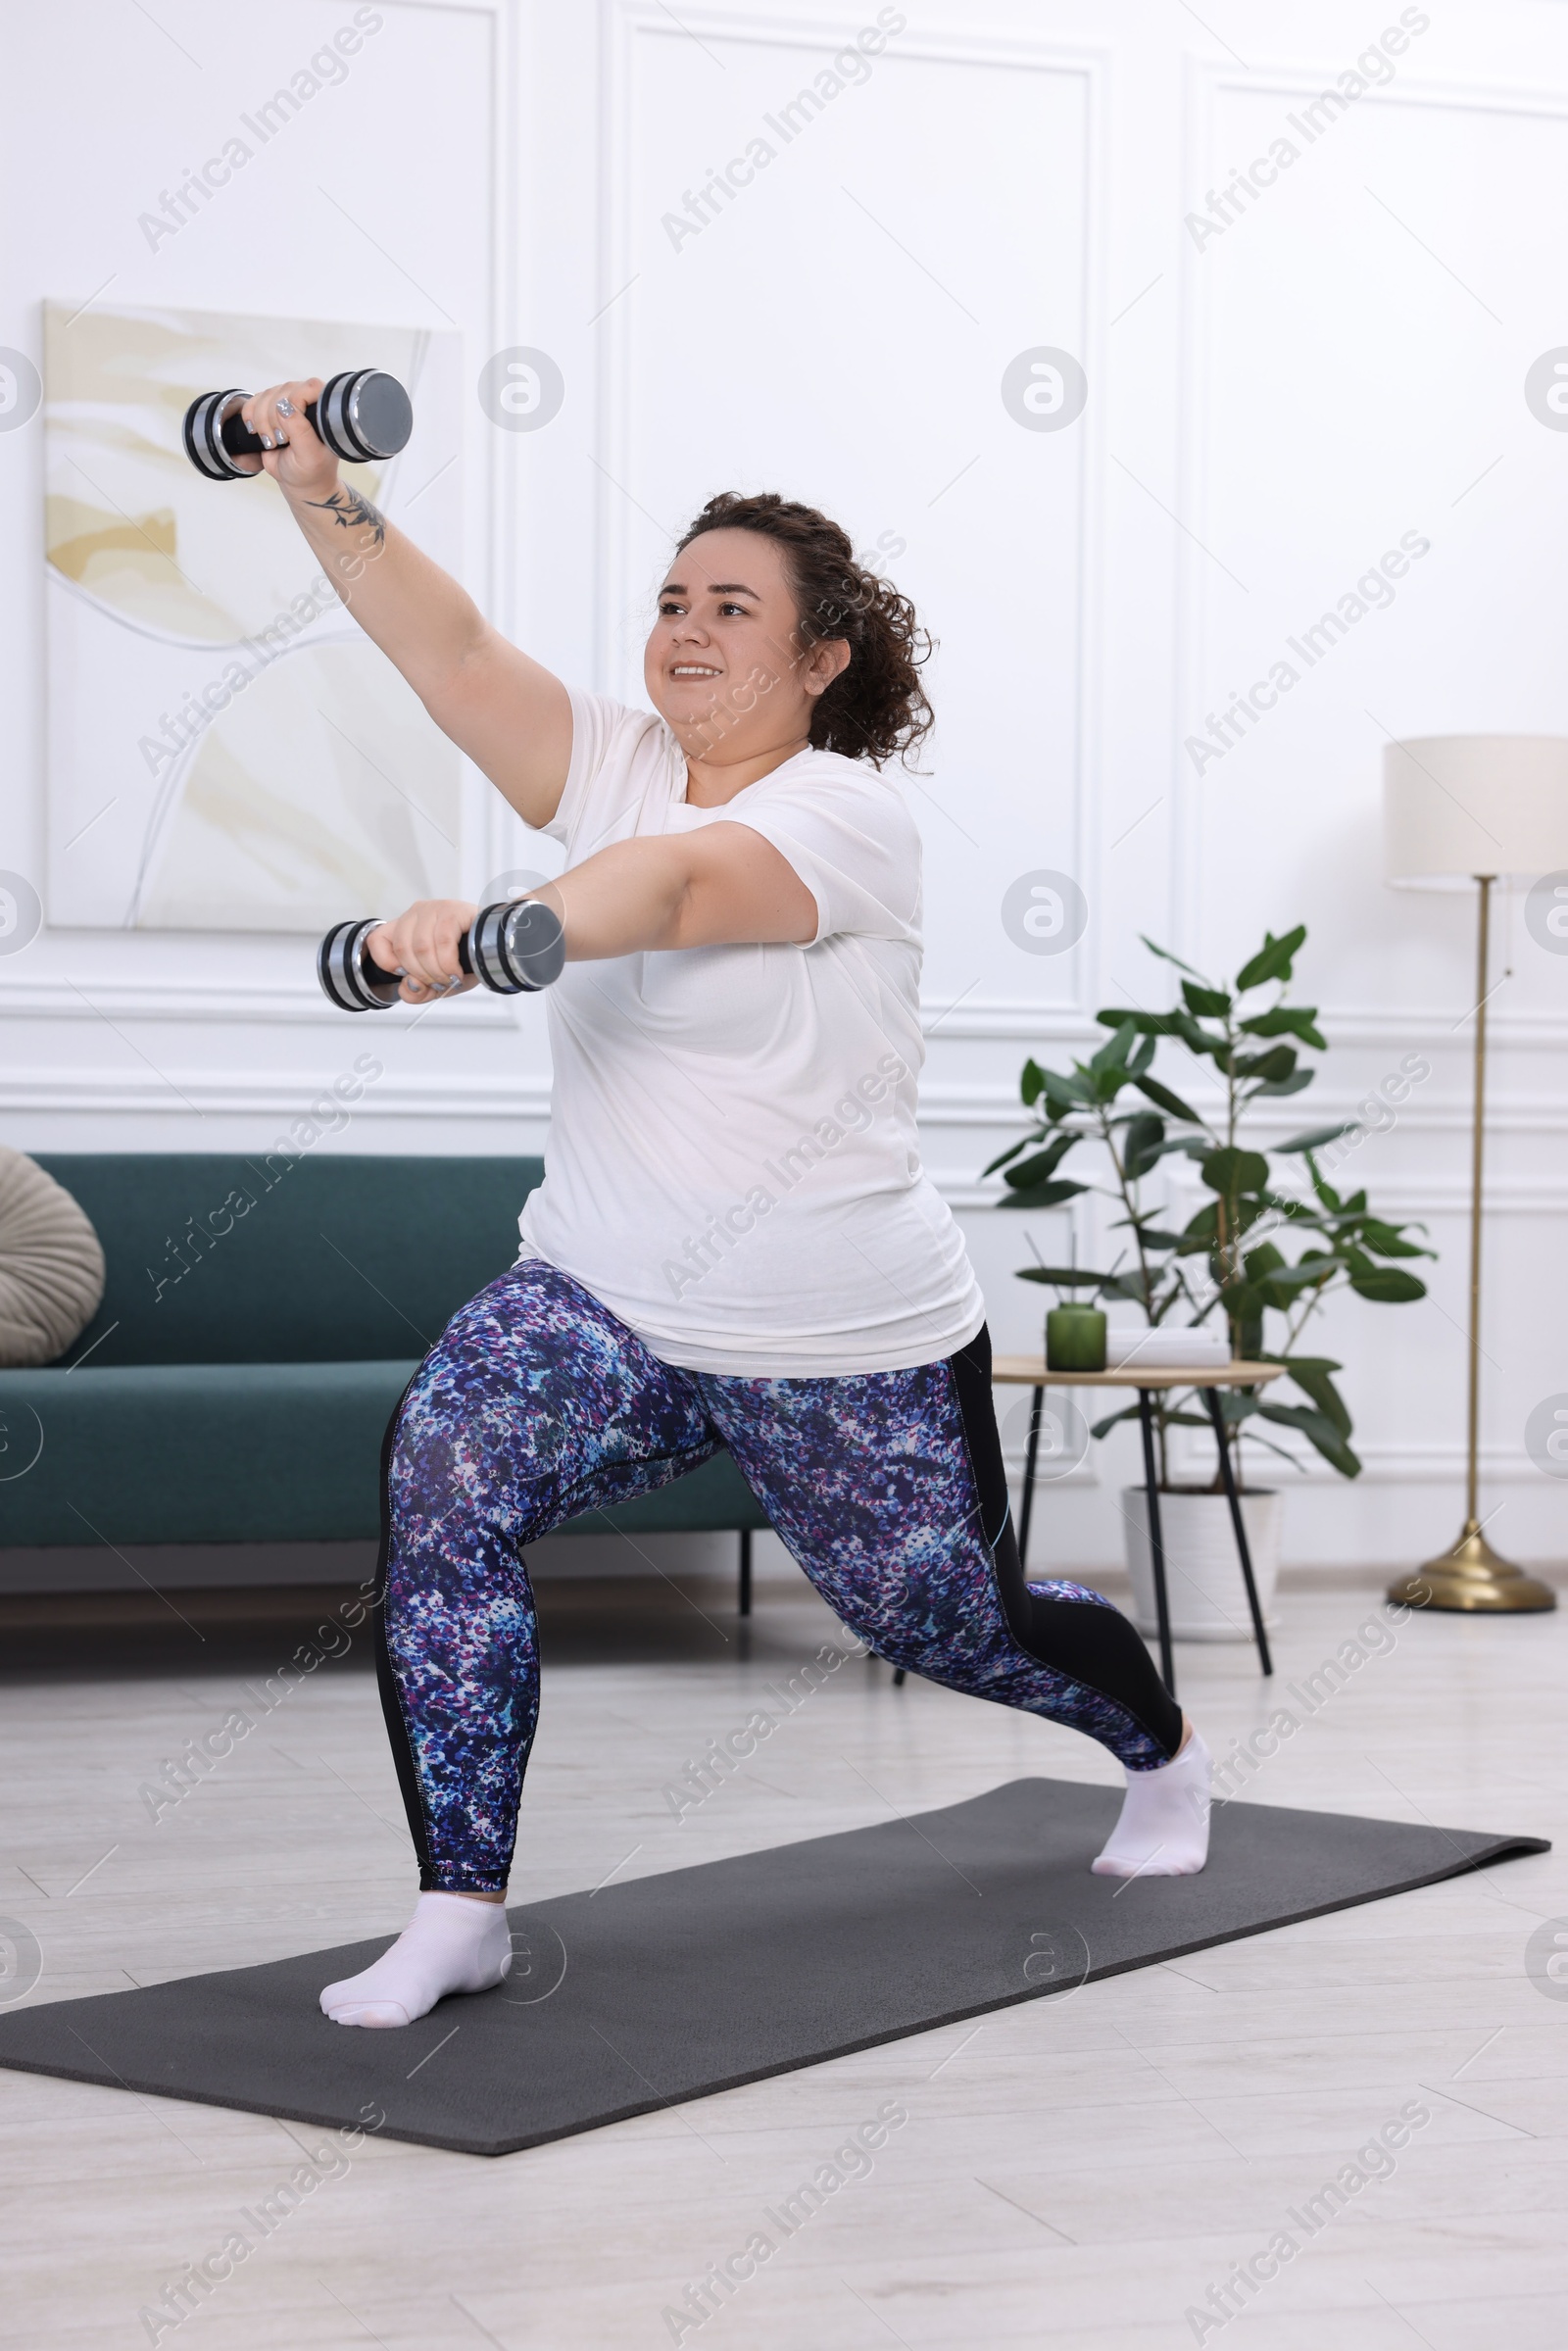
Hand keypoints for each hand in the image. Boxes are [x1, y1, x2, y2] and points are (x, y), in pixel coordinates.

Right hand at [237, 378, 337, 497]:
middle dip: (275, 418)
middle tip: (282, 440)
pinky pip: (252, 402)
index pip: (310, 387)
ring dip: (262, 422)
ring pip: (265, 396)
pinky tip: (258, 433)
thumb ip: (301, 431)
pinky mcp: (268, 408)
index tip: (290, 429)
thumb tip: (284, 406)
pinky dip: (250, 417)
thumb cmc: (310, 471)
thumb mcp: (309, 456)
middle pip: (282, 391)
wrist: (299, 481)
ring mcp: (286, 402)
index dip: (295, 403)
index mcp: (323, 410)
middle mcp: (306, 401)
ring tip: (273, 442)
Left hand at [365, 899, 478, 1001]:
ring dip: (437, 972)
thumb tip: (410, 988)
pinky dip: (449, 963)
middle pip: (402, 949)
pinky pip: (442, 941)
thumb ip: (417, 991)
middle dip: (422, 975)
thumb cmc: (465, 959)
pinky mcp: (452, 910)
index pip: (377, 940)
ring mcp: (434, 909)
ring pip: (421, 947)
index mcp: (405, 926)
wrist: (496, 947)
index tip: (408, 976)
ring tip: (450, 979)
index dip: (387, 964)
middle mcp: (415, 913)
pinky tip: (457, 972)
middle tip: (439, 983)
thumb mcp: (436, 981)